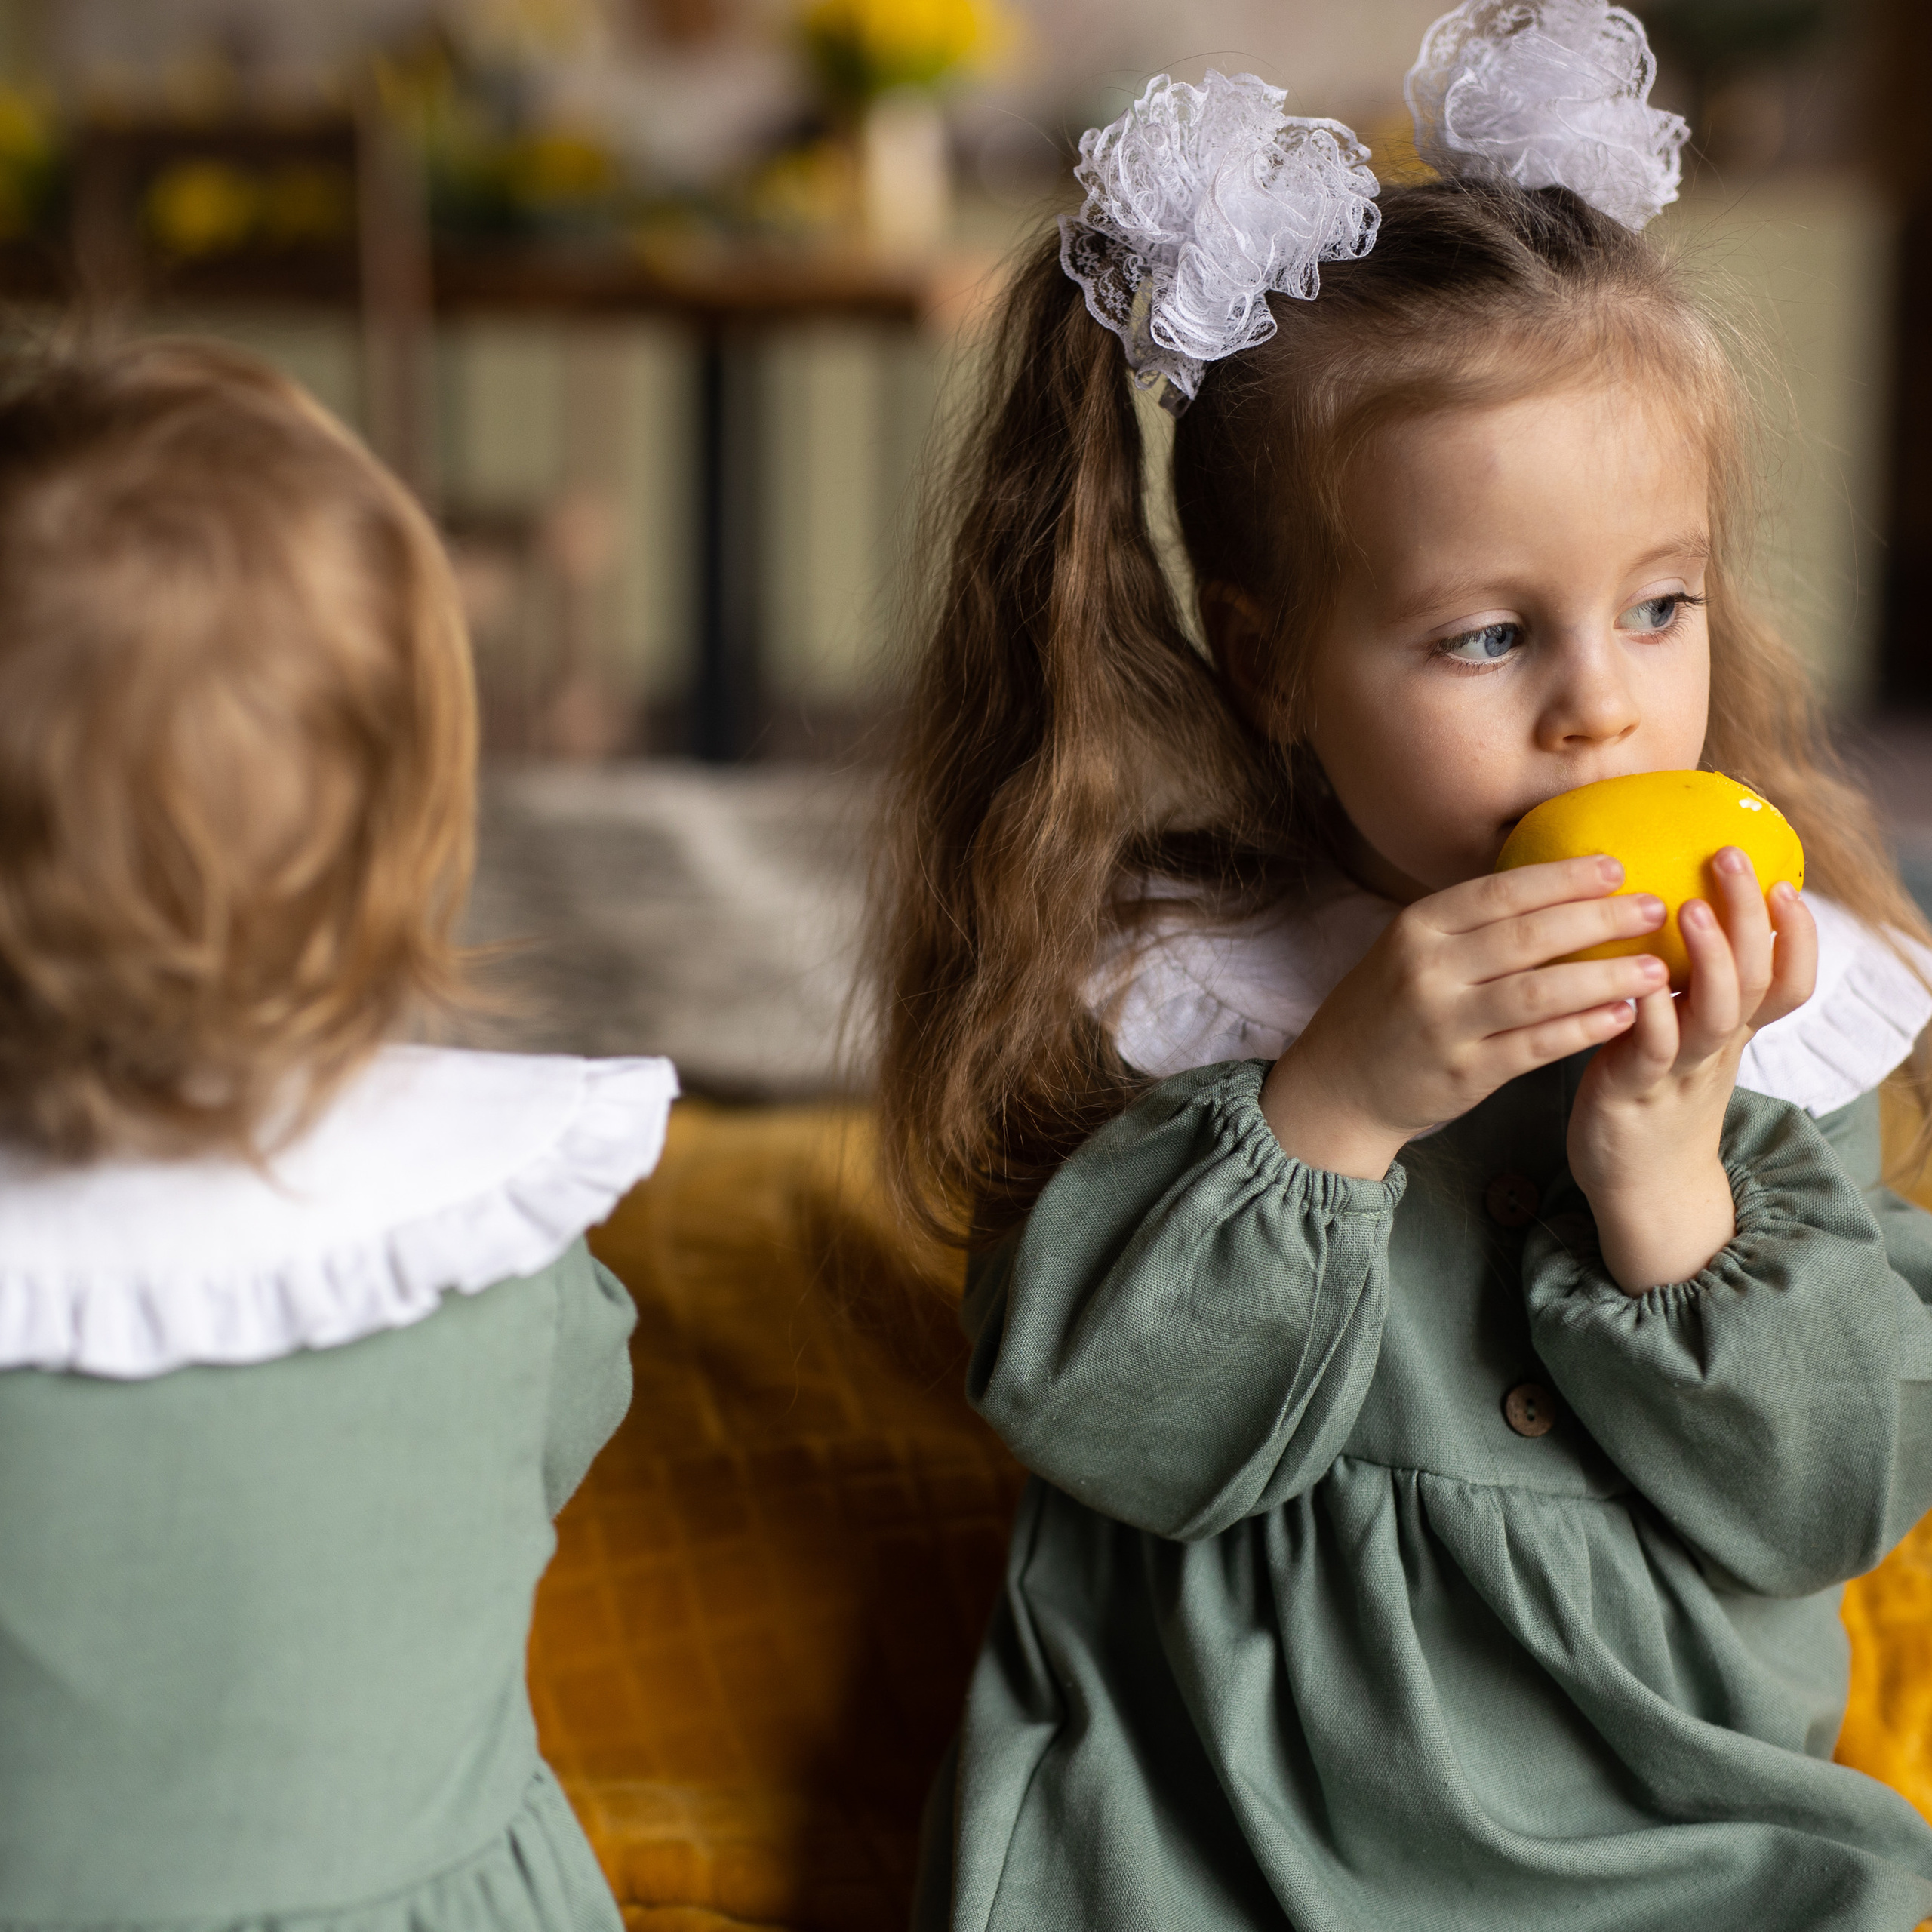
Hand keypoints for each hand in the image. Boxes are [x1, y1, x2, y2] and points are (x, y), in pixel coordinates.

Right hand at [1260, 856, 1668, 1180]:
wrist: (1339, 1084)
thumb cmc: (1390, 1008)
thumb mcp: (1412, 950)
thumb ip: (1472, 924)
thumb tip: (1558, 887)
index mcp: (1417, 928)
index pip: (1500, 893)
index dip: (1561, 879)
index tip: (1615, 868)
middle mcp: (1428, 970)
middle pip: (1527, 936)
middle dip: (1599, 919)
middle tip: (1653, 908)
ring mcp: (1444, 1024)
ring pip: (1540, 992)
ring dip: (1605, 977)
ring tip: (1655, 966)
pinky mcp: (1463, 1072)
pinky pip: (1537, 1045)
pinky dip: (1584, 1028)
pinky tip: (1625, 1017)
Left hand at [1568, 850, 1816, 1293]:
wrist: (1640, 1187)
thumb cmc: (1654, 1095)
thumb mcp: (1685, 1038)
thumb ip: (1690, 986)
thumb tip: (1673, 905)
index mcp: (1732, 1030)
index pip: (1789, 980)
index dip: (1797, 935)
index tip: (1786, 881)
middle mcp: (1716, 1046)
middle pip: (1757, 978)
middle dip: (1751, 916)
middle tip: (1733, 857)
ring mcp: (1681, 1070)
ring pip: (1715, 1013)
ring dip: (1711, 959)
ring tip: (1690, 909)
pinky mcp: (1633, 1092)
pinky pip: (1650, 1050)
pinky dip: (1649, 1013)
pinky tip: (1635, 980)